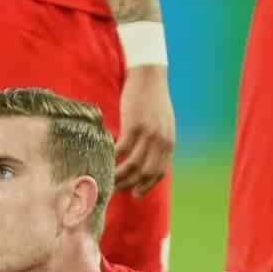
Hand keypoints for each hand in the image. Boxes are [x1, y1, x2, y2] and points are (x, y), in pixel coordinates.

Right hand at [114, 66, 174, 197]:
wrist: (149, 76)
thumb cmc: (152, 100)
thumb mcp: (161, 124)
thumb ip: (156, 142)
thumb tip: (144, 159)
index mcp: (168, 143)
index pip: (159, 172)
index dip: (146, 186)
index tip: (135, 195)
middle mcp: (161, 141)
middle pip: (145, 173)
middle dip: (130, 185)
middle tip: (115, 190)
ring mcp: (148, 134)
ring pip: (132, 165)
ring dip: (118, 176)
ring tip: (107, 180)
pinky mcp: (134, 126)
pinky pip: (121, 150)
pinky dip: (112, 159)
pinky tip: (103, 160)